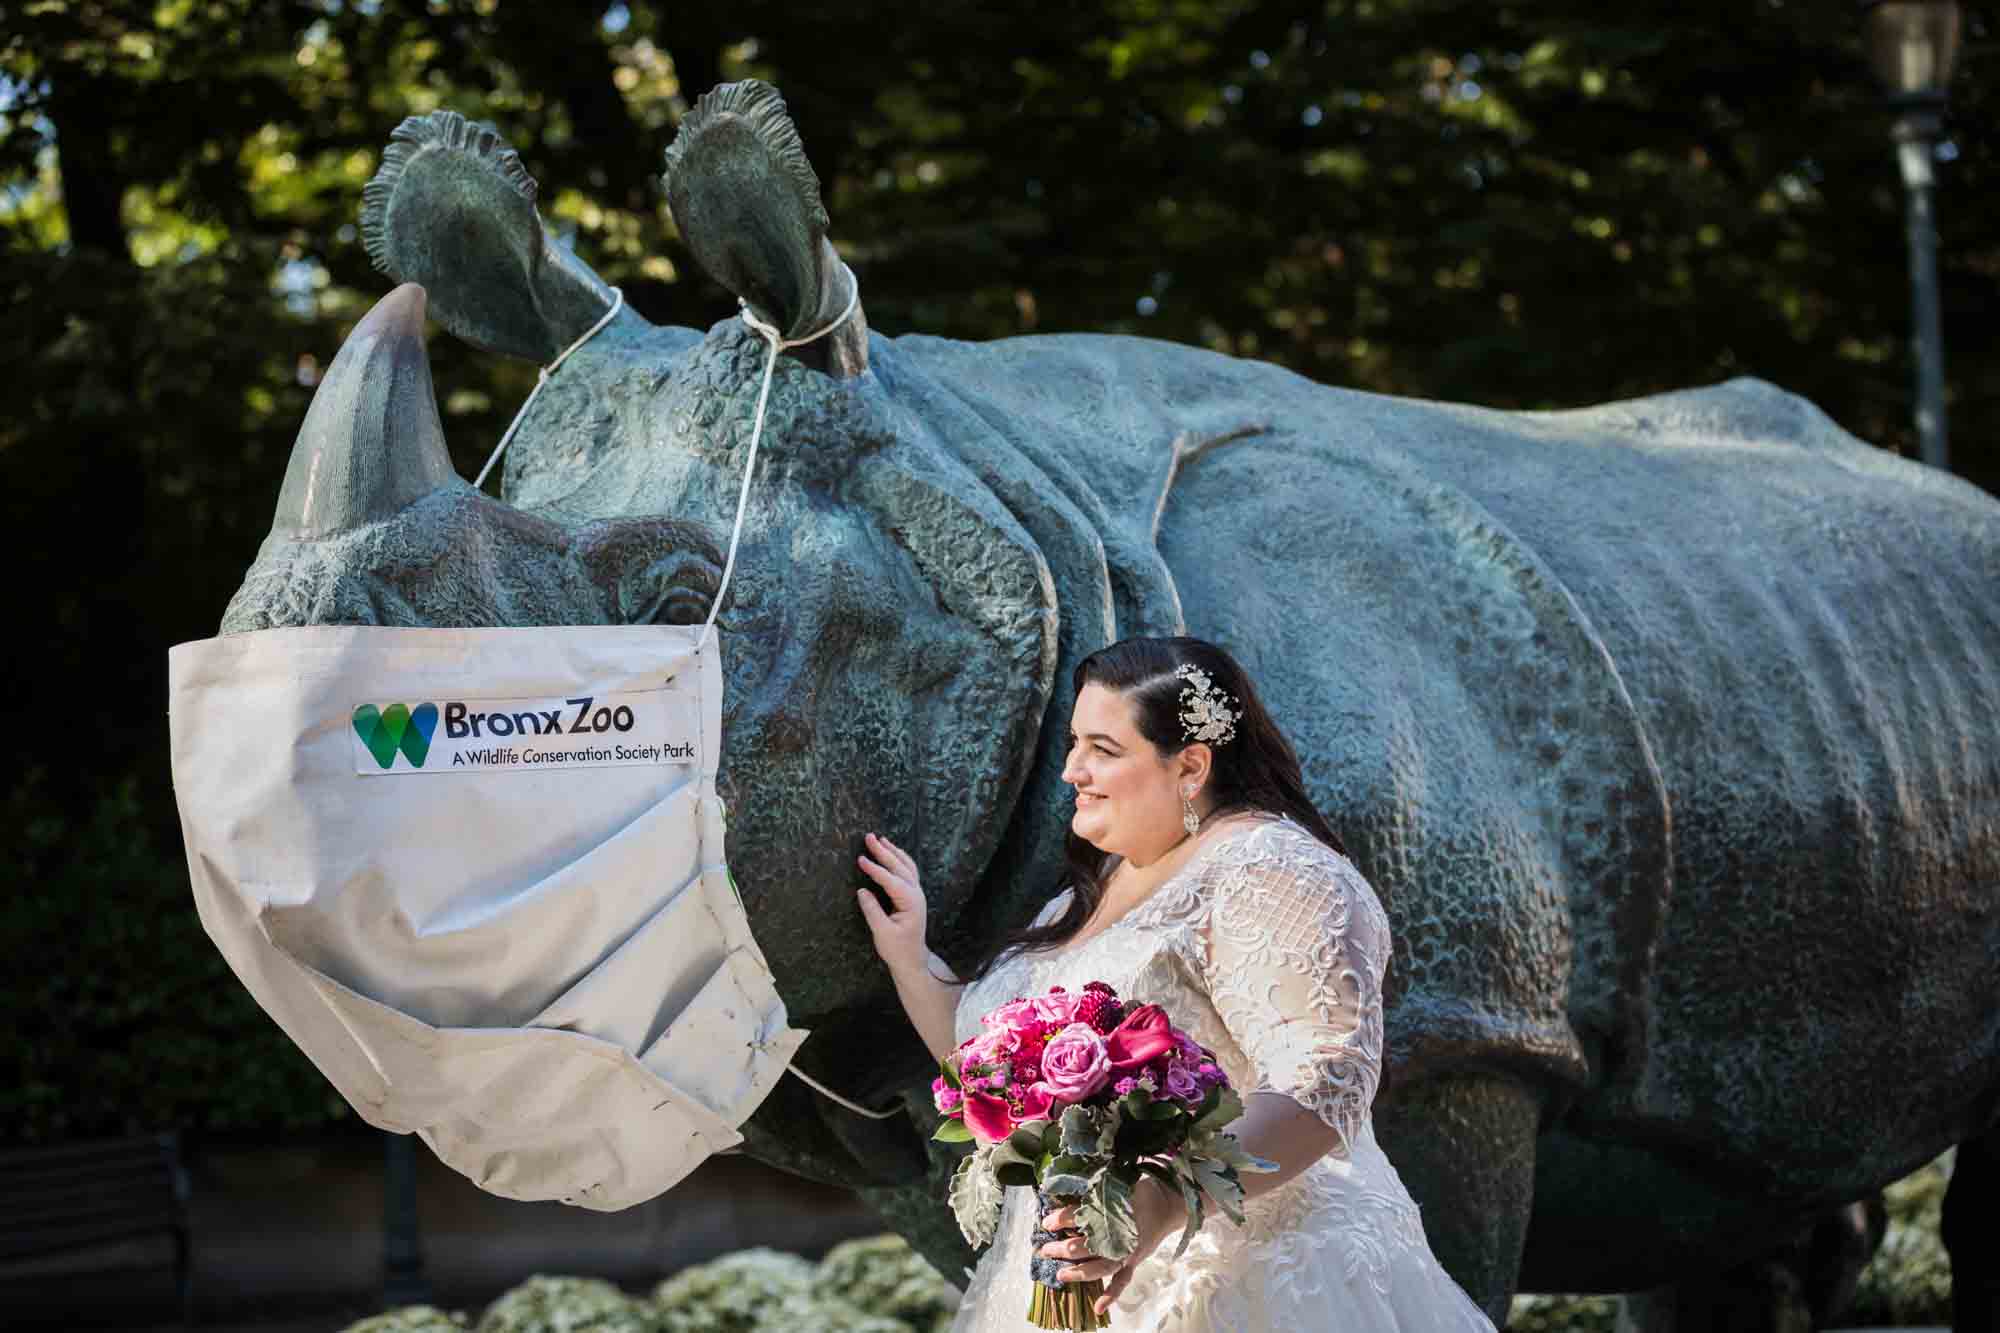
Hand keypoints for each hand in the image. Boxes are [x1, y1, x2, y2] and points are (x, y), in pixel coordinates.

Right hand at [854, 832, 928, 974]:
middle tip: (870, 837)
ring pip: (906, 866)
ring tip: (880, 839)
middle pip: (900, 867)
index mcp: (910, 902)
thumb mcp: (882, 933)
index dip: (875, 868)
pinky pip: (908, 872)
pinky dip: (899, 860)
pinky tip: (892, 853)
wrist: (912, 960)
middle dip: (884, 851)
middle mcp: (916, 894)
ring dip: (893, 852)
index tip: (860, 859)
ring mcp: (916, 894)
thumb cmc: (898, 949)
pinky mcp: (912, 897)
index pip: (890, 880)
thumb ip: (872, 911)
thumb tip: (861, 891)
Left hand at [1037, 1177, 1180, 1316]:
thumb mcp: (1116, 1185)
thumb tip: (1066, 1188)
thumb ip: (1095, 1191)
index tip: (1046, 1222)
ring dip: (1078, 1272)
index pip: (1080, 1216)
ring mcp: (1126, 1252)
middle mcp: (1117, 1237)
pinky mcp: (1133, 1262)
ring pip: (1099, 1267)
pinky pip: (1122, 1281)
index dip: (1061, 1219)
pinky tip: (1098, 1308)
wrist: (1167, 1204)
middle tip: (1045, 1250)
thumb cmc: (1139, 1192)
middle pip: (1085, 1246)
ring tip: (1060, 1275)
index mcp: (1111, 1214)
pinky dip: (1111, 1295)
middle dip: (1062, 1249)